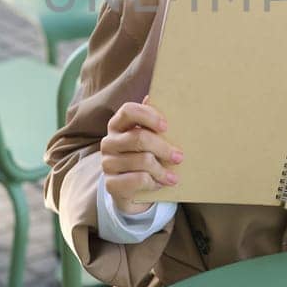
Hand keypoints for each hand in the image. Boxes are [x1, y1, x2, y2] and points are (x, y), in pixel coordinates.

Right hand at [99, 96, 182, 214]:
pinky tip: (159, 184)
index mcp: (117, 125)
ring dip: (162, 170)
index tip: (166, 126)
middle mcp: (108, 142)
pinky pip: (138, 179)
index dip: (148, 116)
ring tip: (172, 177)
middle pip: (139, 138)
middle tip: (179, 157)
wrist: (130, 190)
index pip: (128, 111)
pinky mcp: (110, 184)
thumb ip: (150, 121)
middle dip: (163, 148)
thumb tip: (151, 96)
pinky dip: (153, 182)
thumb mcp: (148, 138)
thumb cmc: (143, 157)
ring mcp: (107, 163)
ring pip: (142, 161)